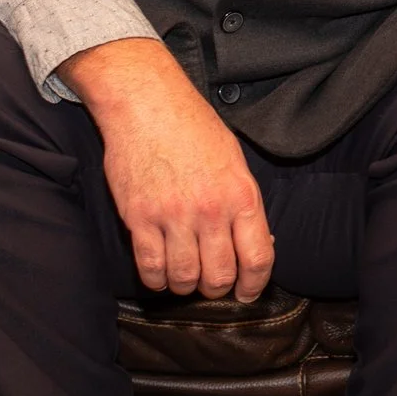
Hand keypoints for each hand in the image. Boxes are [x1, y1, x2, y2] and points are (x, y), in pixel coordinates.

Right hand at [57, 37, 275, 302]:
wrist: (146, 102)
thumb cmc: (193, 126)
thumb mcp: (234, 160)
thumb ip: (243, 203)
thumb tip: (256, 241)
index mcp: (241, 195)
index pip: (257, 258)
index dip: (254, 285)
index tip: (246, 293)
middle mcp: (210, 210)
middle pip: (220, 276)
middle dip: (217, 288)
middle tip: (210, 283)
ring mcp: (173, 216)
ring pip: (184, 278)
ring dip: (185, 286)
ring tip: (183, 277)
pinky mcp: (139, 218)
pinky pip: (149, 267)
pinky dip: (156, 279)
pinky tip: (159, 273)